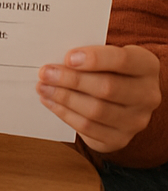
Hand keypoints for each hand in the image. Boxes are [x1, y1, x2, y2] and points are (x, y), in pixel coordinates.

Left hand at [37, 44, 160, 152]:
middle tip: (45, 73)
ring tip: (43, 87)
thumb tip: (53, 51)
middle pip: (107, 88)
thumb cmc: (105, 67)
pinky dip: (65, 114)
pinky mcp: (120, 139)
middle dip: (71, 80)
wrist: (119, 97)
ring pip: (96, 111)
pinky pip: (89, 128)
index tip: (68, 57)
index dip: (95, 59)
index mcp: (146, 66)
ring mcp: (136, 120)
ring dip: (64, 98)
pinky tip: (50, 102)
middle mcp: (147, 95)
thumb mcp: (103, 52)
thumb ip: (86, 52)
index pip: (123, 60)